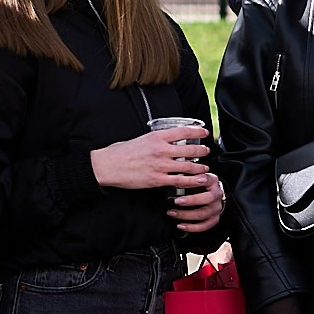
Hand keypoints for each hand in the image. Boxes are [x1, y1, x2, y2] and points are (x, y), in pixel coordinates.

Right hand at [90, 127, 212, 192]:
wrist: (107, 166)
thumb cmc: (120, 152)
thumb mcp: (141, 139)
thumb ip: (155, 140)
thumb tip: (167, 141)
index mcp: (156, 136)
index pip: (184, 131)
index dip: (198, 132)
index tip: (205, 133)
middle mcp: (161, 150)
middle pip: (190, 149)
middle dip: (202, 151)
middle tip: (206, 151)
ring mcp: (160, 165)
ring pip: (188, 166)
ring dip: (200, 167)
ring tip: (205, 168)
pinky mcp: (157, 180)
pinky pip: (180, 181)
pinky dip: (191, 181)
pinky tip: (198, 181)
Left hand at [168, 170, 224, 235]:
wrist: (212, 192)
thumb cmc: (201, 184)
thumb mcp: (196, 175)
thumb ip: (188, 176)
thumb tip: (173, 178)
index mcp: (212, 181)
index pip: (205, 180)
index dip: (193, 183)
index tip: (180, 184)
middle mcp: (217, 194)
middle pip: (207, 199)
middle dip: (190, 201)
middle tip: (176, 201)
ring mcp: (216, 208)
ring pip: (203, 214)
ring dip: (186, 215)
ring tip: (173, 213)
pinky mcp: (215, 218)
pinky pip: (204, 226)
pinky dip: (192, 227)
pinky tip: (181, 225)